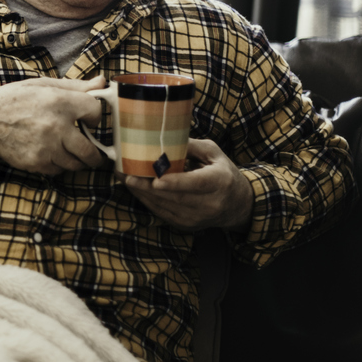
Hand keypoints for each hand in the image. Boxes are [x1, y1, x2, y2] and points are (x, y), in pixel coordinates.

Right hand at [0, 76, 107, 174]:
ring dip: (76, 160)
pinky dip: (59, 165)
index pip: (95, 111)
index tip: (89, 120)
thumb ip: (75, 86)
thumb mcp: (43, 85)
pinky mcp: (36, 162)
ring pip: (75, 163)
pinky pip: (58, 170)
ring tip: (71, 153)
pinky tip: (52, 154)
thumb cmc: (14, 100)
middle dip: (94, 154)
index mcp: (60, 102)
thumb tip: (102, 82)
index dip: (95, 116)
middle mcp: (56, 126)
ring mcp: (47, 147)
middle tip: (94, 154)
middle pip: (90, 150)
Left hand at [122, 138, 252, 231]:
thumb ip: (191, 145)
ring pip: (165, 206)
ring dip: (142, 192)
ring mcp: (197, 218)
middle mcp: (210, 203)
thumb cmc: (223, 173)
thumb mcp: (214, 153)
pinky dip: (147, 200)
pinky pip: (162, 212)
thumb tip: (163, 137)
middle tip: (126, 174)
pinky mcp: (186, 225)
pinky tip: (134, 188)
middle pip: (175, 197)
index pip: (197, 184)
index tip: (157, 180)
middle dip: (147, 186)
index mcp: (220, 181)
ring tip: (123, 177)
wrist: (238, 205)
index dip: (176, 183)